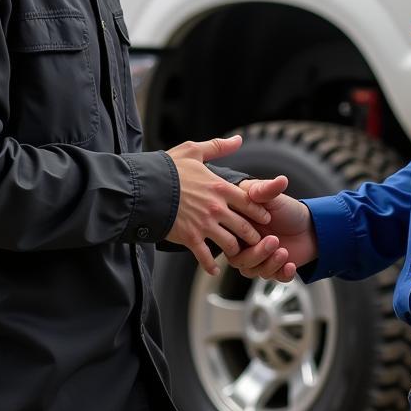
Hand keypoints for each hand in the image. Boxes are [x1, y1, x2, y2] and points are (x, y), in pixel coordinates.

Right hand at [166, 136, 270, 275]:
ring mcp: (204, 225)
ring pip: (230, 244)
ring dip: (236, 251)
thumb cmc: (167, 168)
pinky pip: (205, 257)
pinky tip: (215, 270)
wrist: (143, 188)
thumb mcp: (193, 151)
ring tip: (239, 254)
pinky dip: (210, 266)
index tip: (266, 219)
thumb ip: (218, 146)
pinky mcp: (190, 238)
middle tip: (258, 240)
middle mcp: (216, 208)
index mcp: (220, 187)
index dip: (260, 212)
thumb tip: (238, 139)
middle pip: (244, 226)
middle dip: (253, 235)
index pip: (249, 202)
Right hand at [229, 188, 317, 281]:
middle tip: (273, 240)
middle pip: (238, 259)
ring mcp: (258, 257)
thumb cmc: (287, 209)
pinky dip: (280, 274)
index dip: (238, 237)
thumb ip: (268, 191)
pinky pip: (270, 278)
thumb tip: (280, 180)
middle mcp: (245, 244)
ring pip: (252, 271)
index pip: (228, 237)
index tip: (256, 229)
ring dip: (268, 264)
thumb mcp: (274, 198)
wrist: (311, 225)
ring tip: (283, 251)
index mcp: (238, 227)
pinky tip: (290, 265)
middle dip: (256, 254)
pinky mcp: (272, 268)